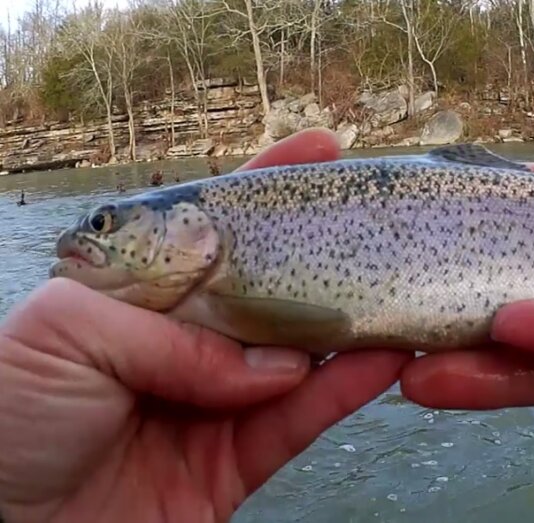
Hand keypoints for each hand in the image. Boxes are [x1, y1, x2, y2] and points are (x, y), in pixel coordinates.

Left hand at [0, 129, 411, 522]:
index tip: (321, 152)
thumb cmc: (7, 421)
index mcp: (132, 300)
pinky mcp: (231, 466)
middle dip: (319, 258)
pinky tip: (380, 362)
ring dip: (347, 329)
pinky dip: (339, 394)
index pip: (209, 235)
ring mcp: (210, 406)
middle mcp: (178, 345)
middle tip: (378, 224)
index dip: (264, 192)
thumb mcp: (62, 334)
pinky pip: (295, 424)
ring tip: (398, 295)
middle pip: (264, 294)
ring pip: (294, 358)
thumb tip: (268, 365)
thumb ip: (173, 334)